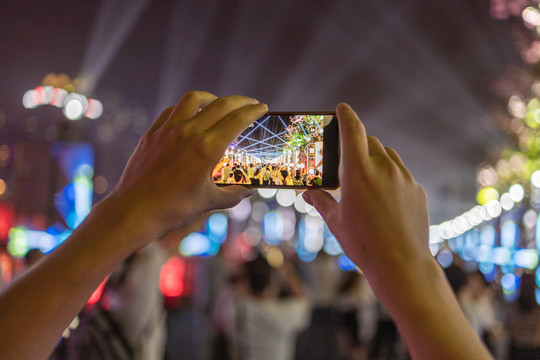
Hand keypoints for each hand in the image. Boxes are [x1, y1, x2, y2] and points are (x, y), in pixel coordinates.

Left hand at [108, 91, 266, 242]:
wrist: (134, 211)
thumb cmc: (174, 209)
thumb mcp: (210, 202)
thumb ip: (235, 193)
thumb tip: (250, 189)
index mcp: (207, 149)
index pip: (237, 120)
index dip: (253, 111)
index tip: (263, 107)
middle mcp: (189, 132)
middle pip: (222, 104)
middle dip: (241, 101)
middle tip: (252, 103)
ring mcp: (168, 130)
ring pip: (195, 98)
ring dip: (213, 97)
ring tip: (221, 103)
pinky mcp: (153, 132)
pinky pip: (173, 109)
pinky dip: (188, 107)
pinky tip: (192, 115)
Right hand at [303, 103, 429, 285]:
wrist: (401, 264)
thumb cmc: (363, 243)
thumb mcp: (336, 221)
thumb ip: (321, 201)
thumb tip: (308, 193)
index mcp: (358, 172)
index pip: (353, 130)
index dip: (346, 115)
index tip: (342, 107)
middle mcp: (383, 168)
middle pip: (370, 141)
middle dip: (358, 142)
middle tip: (347, 155)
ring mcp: (404, 178)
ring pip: (388, 155)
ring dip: (375, 157)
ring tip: (366, 175)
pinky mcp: (417, 190)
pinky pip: (402, 173)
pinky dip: (390, 175)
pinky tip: (384, 196)